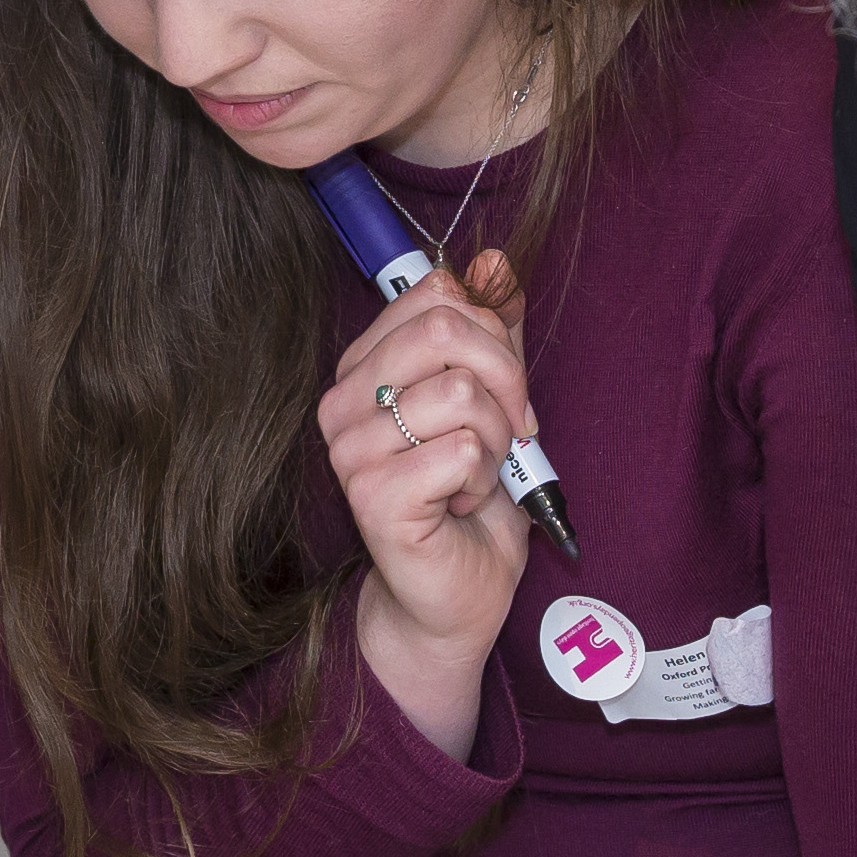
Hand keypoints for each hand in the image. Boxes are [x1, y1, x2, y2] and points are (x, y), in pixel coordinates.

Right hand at [322, 262, 541, 745]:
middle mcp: (343, 402)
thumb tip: (494, 266)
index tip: (507, 387)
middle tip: (514, 433)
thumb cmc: (468, 500)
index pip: (435, 294)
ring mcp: (350, 449)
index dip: (493, 332)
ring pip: (459, 393)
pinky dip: (483, 480)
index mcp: (363, 367)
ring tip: (478, 475)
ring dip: (496, 439)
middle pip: (446, 329)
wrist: (456, 591)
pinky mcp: (371, 495)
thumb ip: (491, 338)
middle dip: (507, 380)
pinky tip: (461, 505)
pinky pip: (461, 451)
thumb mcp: (492, 404)